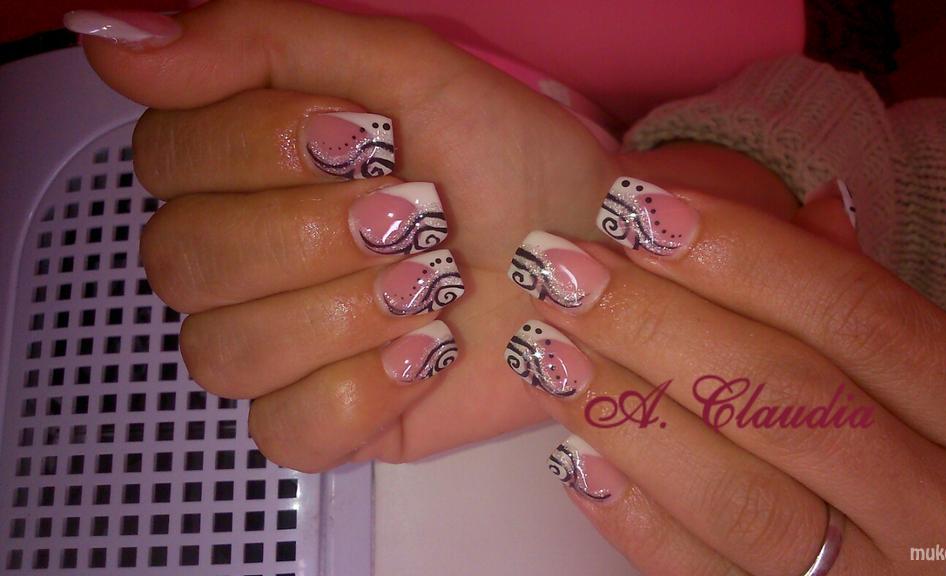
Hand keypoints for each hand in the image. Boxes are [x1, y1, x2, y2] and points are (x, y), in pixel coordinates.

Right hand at [74, 0, 798, 469]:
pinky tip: (426, 350)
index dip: (259, 151)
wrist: (592, 258)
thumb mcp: (405, 70)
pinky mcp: (327, 418)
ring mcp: (284, 345)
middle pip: (183, 262)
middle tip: (417, 214)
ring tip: (435, 282)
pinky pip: (286, 430)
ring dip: (345, 309)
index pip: (165, 159)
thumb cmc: (511, 162)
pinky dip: (365, 389)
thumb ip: (260, 44)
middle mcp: (251, 257)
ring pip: (223, 352)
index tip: (369, 137)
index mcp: (250, 165)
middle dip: (314, 233)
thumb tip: (111, 36)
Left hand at [505, 178, 945, 574]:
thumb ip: (883, 310)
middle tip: (563, 269)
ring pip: (738, 494)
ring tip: (549, 349)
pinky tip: (575, 454)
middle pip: (782, 397)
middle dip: (655, 323)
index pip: (856, 316)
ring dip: (626, 413)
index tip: (639, 209)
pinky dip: (635, 518)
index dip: (740, 254)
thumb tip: (807, 207)